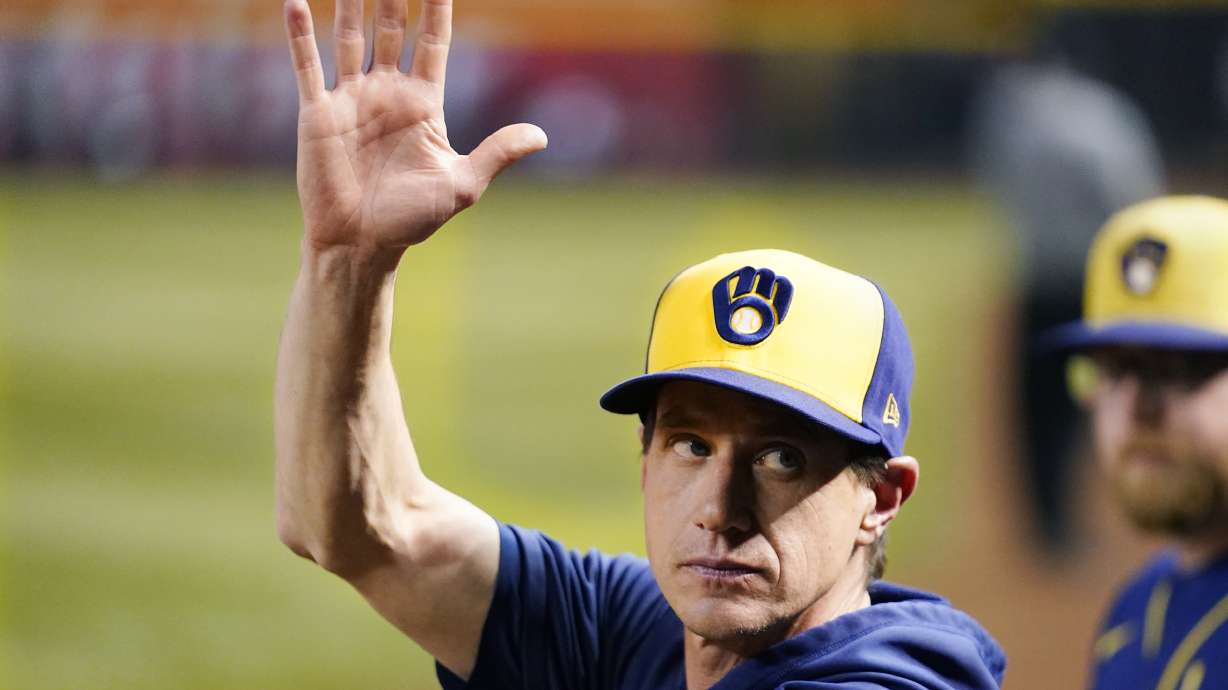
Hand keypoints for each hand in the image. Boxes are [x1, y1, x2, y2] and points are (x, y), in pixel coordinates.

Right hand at [284, 0, 546, 255]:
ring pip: (349, 35)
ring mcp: (350, 99)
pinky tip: (296, 1)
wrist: (360, 245)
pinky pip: (307, 64)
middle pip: (391, 27)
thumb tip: (542, 136)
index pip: (432, 40)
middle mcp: (387, 93)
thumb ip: (497, 153)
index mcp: (423, 103)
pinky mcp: (317, 113)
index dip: (437, 7)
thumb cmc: (411, 220)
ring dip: (352, 0)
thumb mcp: (462, 184)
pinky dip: (300, 33)